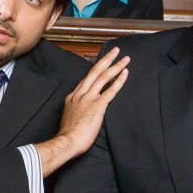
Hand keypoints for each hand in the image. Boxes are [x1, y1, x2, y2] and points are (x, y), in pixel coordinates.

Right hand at [36, 47, 129, 176]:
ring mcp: (89, 99)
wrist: (67, 141)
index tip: (103, 64)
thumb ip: (76, 110)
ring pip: (103, 77)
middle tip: (115, 51)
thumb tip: (82, 112)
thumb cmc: (68, 134)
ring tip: (125, 59)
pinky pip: (110, 90)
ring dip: (115, 66)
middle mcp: (80, 94)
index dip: (95, 71)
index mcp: (72, 97)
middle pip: (94, 72)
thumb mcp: (69, 117)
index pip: (86, 80)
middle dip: (106, 60)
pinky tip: (125, 73)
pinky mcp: (97, 106)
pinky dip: (118, 81)